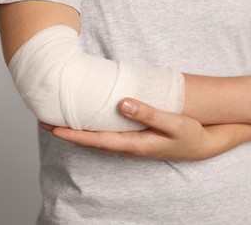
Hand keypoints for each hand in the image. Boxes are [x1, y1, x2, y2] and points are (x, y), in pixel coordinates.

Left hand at [40, 98, 242, 160]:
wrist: (203, 145)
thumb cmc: (190, 135)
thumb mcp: (173, 123)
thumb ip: (149, 114)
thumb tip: (123, 104)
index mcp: (136, 145)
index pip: (98, 140)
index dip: (75, 134)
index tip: (54, 127)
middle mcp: (130, 148)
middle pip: (93, 142)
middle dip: (70, 133)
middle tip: (46, 122)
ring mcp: (133, 146)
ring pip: (100, 140)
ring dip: (80, 133)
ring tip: (62, 122)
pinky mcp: (137, 140)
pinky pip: (109, 137)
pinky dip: (94, 131)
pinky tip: (90, 123)